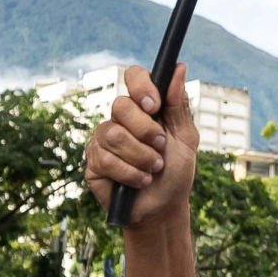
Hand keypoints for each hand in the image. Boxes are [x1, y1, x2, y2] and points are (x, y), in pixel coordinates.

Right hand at [83, 63, 195, 225]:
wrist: (163, 208)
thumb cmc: (175, 171)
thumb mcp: (185, 138)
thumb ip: (179, 104)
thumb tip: (179, 68)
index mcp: (143, 108)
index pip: (133, 77)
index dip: (141, 86)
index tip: (154, 105)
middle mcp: (120, 119)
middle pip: (120, 105)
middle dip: (146, 130)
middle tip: (160, 147)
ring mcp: (103, 140)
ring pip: (113, 134)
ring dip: (141, 156)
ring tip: (153, 170)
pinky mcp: (93, 162)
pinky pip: (105, 159)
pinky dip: (130, 173)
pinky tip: (139, 181)